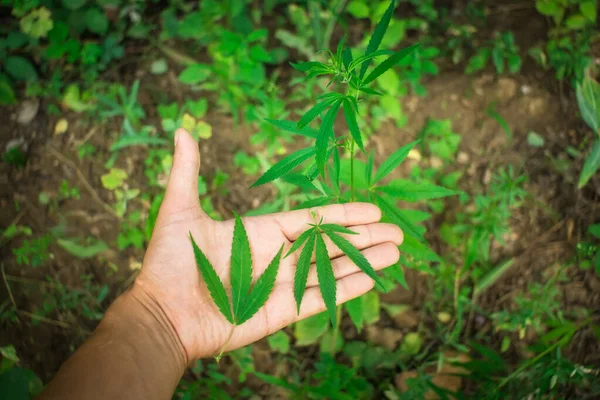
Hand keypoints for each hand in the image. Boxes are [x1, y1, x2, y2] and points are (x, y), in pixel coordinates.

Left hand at [134, 129, 403, 361]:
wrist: (161, 313)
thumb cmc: (169, 263)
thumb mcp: (180, 209)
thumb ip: (188, 171)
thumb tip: (182, 128)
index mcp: (261, 232)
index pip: (313, 220)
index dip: (344, 215)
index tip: (372, 209)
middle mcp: (277, 257)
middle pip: (331, 244)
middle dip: (365, 238)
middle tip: (398, 232)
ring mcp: (282, 285)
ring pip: (333, 269)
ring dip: (366, 261)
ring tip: (396, 252)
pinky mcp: (282, 311)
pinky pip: (322, 297)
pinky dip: (348, 288)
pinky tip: (374, 278)